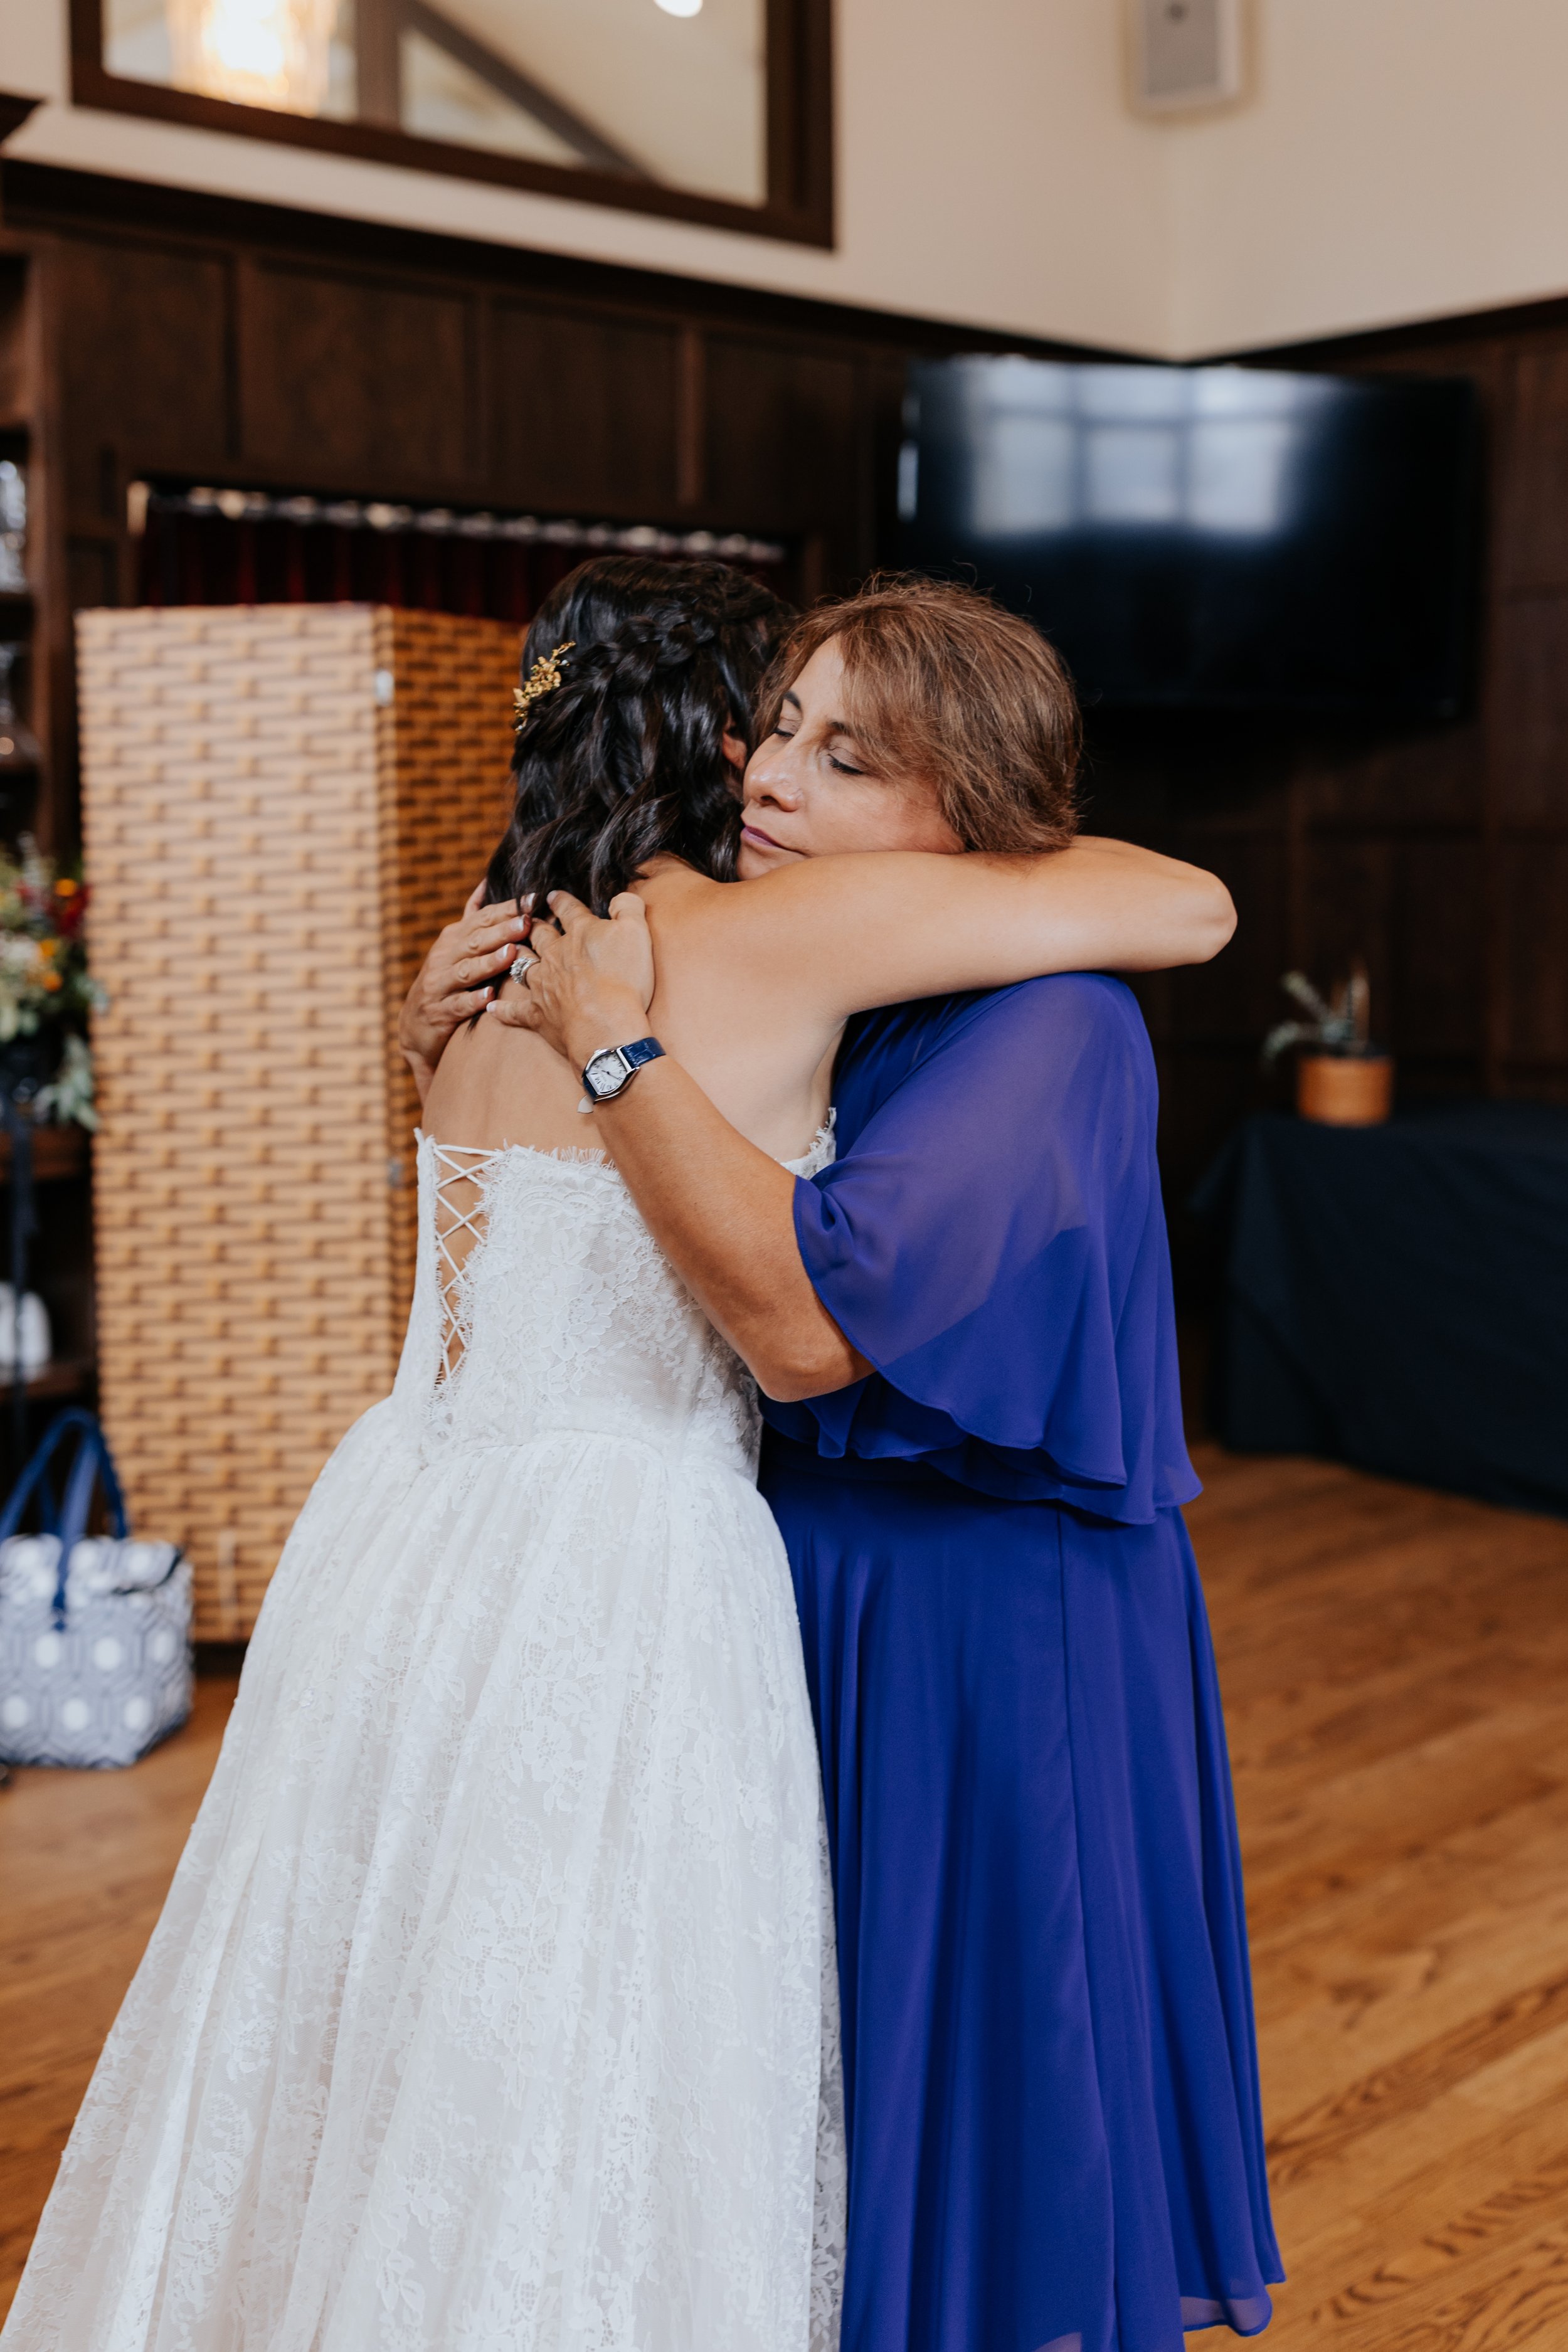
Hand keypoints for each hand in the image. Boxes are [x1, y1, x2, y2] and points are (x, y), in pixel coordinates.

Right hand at [399, 881, 529, 1098]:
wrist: (414, 1025)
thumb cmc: (444, 980)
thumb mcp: (454, 946)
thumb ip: (471, 917)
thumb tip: (486, 882)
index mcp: (453, 938)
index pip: (482, 919)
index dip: (506, 909)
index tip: (533, 899)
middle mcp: (444, 957)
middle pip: (476, 941)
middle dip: (502, 931)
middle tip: (527, 921)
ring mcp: (440, 984)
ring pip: (467, 971)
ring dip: (489, 962)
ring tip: (511, 953)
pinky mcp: (440, 1011)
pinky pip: (458, 1005)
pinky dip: (473, 1000)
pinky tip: (489, 997)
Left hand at [488, 890, 654, 1071]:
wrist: (607, 1026)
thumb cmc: (624, 978)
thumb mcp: (637, 931)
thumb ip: (628, 907)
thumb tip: (619, 897)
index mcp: (580, 933)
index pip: (567, 909)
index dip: (560, 900)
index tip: (552, 896)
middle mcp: (555, 954)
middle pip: (540, 935)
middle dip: (534, 926)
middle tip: (528, 921)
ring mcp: (542, 984)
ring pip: (522, 965)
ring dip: (517, 958)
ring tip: (512, 952)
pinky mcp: (537, 1014)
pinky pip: (514, 1011)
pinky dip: (502, 1009)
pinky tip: (492, 1007)